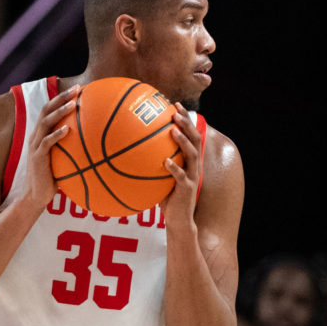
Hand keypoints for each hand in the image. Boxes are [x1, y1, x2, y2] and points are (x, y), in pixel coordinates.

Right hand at [23, 85, 78, 210]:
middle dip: (61, 98)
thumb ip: (72, 150)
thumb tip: (96, 147)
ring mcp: (35, 146)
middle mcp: (36, 136)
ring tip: (72, 104)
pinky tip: (67, 129)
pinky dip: (56, 134)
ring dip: (59, 112)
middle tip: (77, 89)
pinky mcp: (37, 157)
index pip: (49, 111)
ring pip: (45, 123)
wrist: (35, 196)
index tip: (78, 90)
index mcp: (41, 135)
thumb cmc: (52, 179)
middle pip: (46, 110)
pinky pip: (47, 143)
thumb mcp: (62, 161)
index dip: (61, 98)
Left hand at [160, 105, 201, 225]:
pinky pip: (181, 177)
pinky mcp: (187, 189)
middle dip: (187, 123)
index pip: (191, 135)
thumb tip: (131, 149)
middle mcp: (193, 165)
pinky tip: (165, 162)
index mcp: (189, 160)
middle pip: (195, 139)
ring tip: (173, 130)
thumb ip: (153, 163)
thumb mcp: (161, 177)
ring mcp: (191, 176)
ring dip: (182, 141)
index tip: (175, 105)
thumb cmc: (167, 198)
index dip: (186, 119)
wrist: (178, 220)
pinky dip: (174, 168)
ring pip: (191, 155)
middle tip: (175, 111)